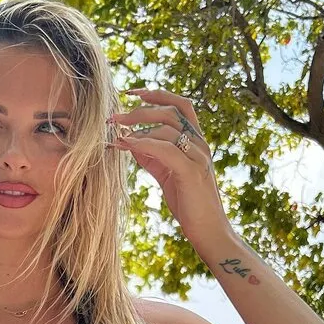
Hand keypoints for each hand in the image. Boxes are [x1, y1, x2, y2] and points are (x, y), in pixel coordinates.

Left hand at [109, 88, 232, 254]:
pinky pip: (167, 149)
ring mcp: (198, 156)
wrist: (208, 230)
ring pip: (168, 128)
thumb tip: (130, 141)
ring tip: (117, 133)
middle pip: (171, 111)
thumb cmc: (189, 203)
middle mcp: (200, 144)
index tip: (132, 92)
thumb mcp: (167, 174)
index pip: (180, 105)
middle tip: (115, 116)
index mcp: (196, 141)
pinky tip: (128, 145)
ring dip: (138, 127)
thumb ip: (153, 156)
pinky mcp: (192, 172)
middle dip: (140, 110)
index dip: (158, 94)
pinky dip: (145, 143)